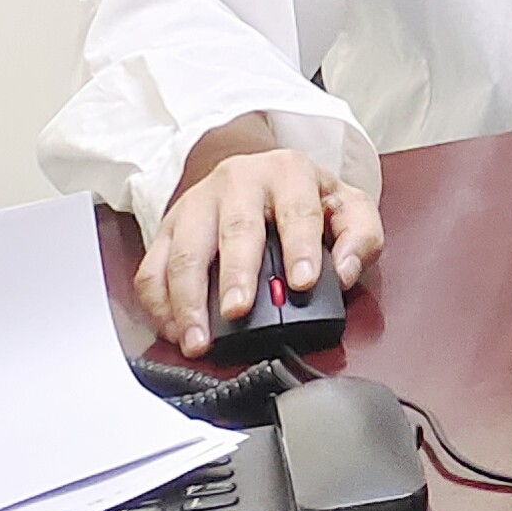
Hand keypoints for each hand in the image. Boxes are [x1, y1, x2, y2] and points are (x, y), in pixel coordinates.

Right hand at [138, 119, 380, 357]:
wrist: (255, 174)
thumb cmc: (304, 198)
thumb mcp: (347, 207)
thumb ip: (360, 237)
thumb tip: (344, 272)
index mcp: (287, 172)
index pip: (297, 209)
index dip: (300, 246)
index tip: (302, 282)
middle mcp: (237, 182)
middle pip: (235, 230)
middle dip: (235, 274)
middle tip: (237, 311)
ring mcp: (196, 203)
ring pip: (185, 252)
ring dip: (188, 299)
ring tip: (199, 338)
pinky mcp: (167, 228)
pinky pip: (152, 268)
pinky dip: (159, 304)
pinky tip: (175, 329)